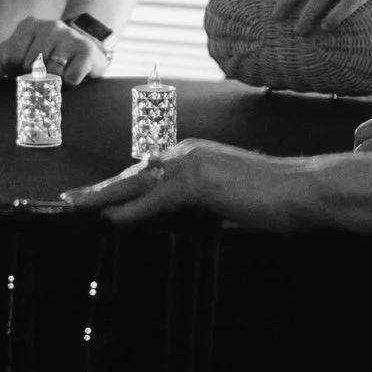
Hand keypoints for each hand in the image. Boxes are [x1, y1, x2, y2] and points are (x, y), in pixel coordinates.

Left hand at [0, 15, 109, 85]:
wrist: (82, 48)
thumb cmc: (44, 53)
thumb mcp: (18, 51)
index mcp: (29, 25)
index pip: (11, 57)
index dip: (13, 72)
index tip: (20, 72)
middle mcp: (50, 26)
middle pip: (31, 66)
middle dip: (32, 78)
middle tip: (40, 76)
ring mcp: (69, 36)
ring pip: (51, 73)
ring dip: (52, 81)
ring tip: (56, 75)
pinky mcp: (86, 50)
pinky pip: (71, 77)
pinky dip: (69, 83)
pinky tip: (71, 74)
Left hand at [61, 139, 321, 230]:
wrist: (302, 188)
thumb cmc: (273, 195)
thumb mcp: (226, 195)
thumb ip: (198, 200)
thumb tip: (174, 216)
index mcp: (194, 153)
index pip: (146, 170)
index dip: (118, 183)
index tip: (95, 194)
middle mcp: (188, 152)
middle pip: (133, 173)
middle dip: (100, 188)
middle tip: (69, 199)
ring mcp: (192, 164)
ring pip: (136, 182)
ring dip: (103, 196)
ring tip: (76, 207)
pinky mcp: (200, 183)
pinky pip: (156, 199)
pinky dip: (132, 210)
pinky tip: (111, 218)